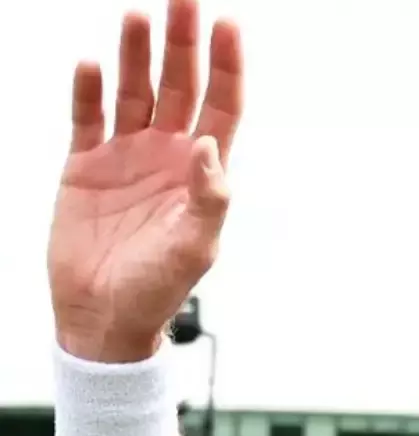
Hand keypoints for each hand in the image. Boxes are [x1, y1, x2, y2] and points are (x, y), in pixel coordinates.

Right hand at [48, 0, 243, 362]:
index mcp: (201, 172)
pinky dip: (87, 90)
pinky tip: (88, 64)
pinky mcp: (84, 165)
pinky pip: (86, 117)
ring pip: (133, 90)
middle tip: (183, 0)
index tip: (229, 25)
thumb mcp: (196, 246)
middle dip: (182, 43)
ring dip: (134, 55)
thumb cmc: (158, 288)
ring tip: (135, 15)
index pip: (220, 106)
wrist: (104, 317)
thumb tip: (211, 148)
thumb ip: (210, 197)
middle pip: (179, 86)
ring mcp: (125, 156)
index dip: (227, 67)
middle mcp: (166, 154)